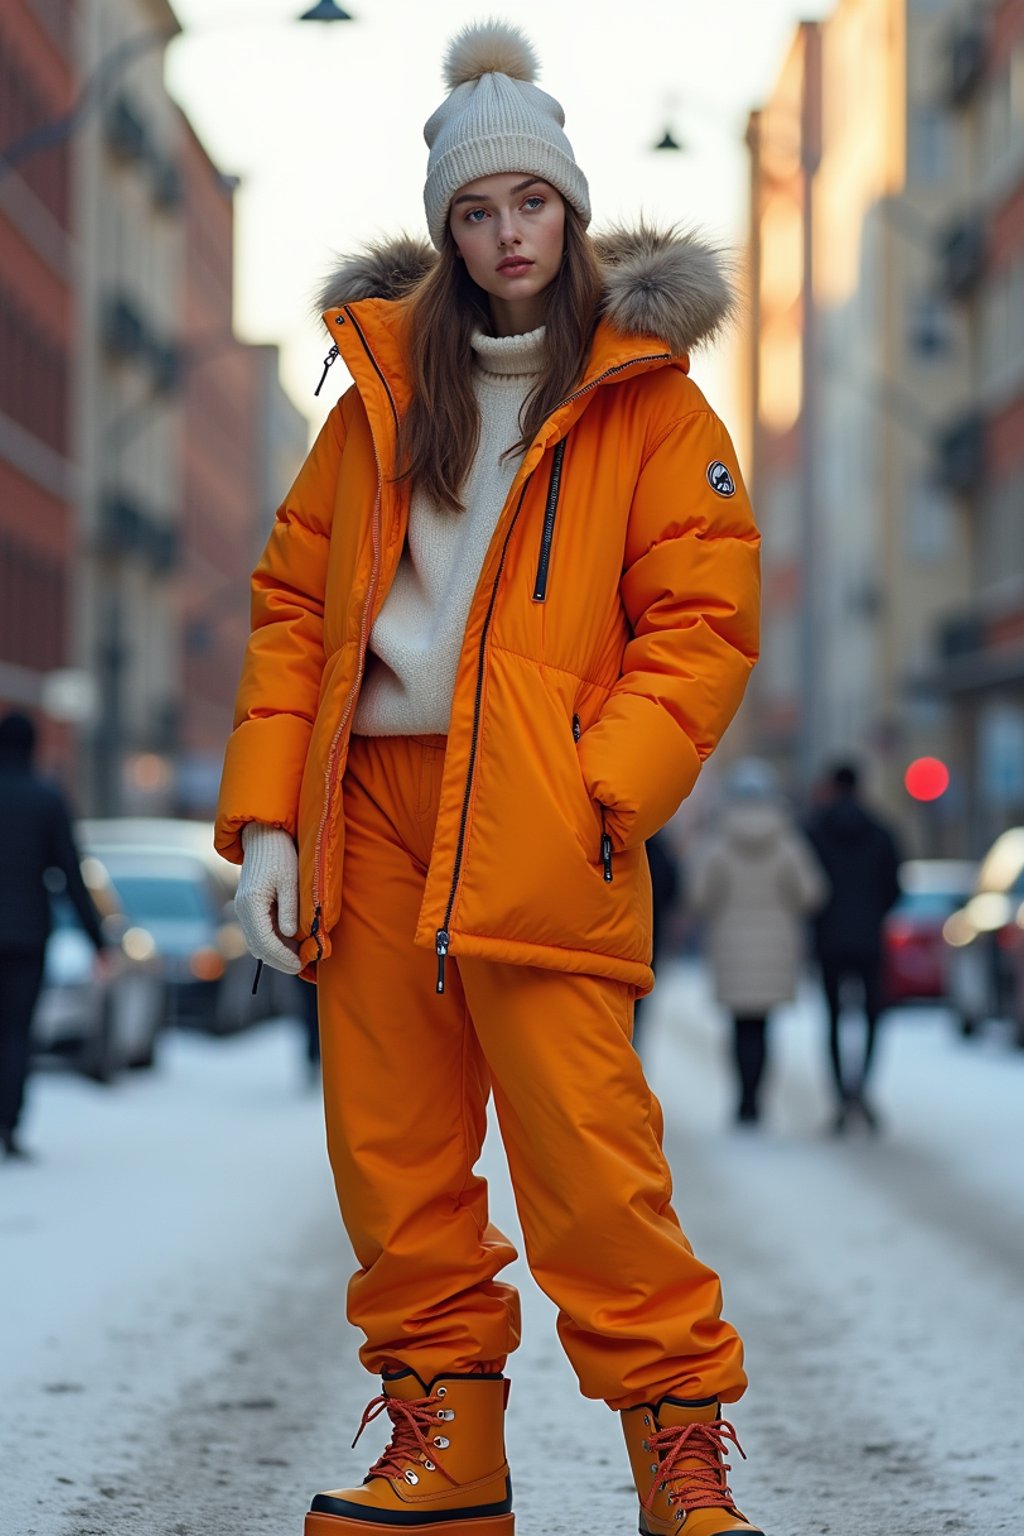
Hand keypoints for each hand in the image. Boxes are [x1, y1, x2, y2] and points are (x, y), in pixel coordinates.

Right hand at [236, 824, 302, 973]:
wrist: (264, 836)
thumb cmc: (280, 855)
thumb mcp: (290, 880)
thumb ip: (289, 908)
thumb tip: (290, 934)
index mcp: (251, 905)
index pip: (265, 942)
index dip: (283, 957)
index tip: (300, 965)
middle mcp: (243, 910)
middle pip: (258, 948)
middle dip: (279, 960)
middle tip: (301, 967)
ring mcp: (243, 910)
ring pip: (257, 942)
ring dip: (276, 953)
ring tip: (298, 958)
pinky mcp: (249, 907)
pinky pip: (259, 933)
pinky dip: (272, 942)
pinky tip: (290, 943)